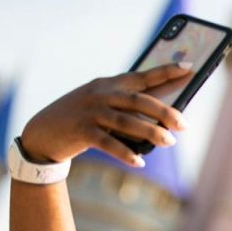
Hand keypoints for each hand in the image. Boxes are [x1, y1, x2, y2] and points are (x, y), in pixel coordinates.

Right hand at [19, 63, 191, 166]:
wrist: (42, 133)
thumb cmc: (81, 119)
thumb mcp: (101, 105)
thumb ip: (126, 106)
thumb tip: (162, 118)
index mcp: (108, 84)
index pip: (142, 77)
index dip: (166, 72)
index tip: (189, 68)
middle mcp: (100, 95)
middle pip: (139, 101)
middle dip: (165, 111)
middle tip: (184, 125)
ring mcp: (90, 112)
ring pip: (127, 121)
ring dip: (151, 133)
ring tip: (170, 143)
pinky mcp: (81, 131)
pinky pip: (108, 143)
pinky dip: (125, 153)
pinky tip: (139, 162)